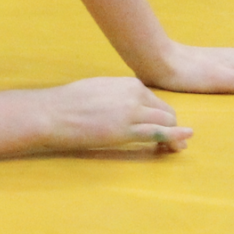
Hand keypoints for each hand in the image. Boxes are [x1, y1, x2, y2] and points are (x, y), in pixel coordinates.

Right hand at [40, 77, 190, 151]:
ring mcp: (131, 112)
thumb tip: (130, 107)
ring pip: (166, 123)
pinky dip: (173, 139)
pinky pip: (157, 134)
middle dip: (171, 127)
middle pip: (166, 112)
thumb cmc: (69, 102)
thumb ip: (119, 96)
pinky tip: (182, 144)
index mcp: (128, 83)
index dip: (160, 116)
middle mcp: (134, 94)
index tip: (160, 128)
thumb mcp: (99, 89)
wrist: (52, 112)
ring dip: (173, 136)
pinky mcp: (125, 130)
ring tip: (172, 149)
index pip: (155, 101)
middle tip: (170, 142)